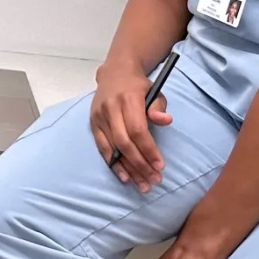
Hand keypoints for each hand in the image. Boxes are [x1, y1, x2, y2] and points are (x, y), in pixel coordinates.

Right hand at [91, 61, 172, 191]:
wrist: (114, 74)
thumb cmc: (138, 86)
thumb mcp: (155, 91)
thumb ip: (159, 107)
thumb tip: (165, 121)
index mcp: (127, 99)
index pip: (137, 130)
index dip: (148, 150)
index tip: (160, 166)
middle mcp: (110, 109)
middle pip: (124, 143)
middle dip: (140, 164)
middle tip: (153, 180)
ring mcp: (99, 117)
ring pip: (112, 148)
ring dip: (127, 169)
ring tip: (141, 185)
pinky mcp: (93, 123)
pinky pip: (102, 148)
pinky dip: (113, 164)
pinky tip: (124, 177)